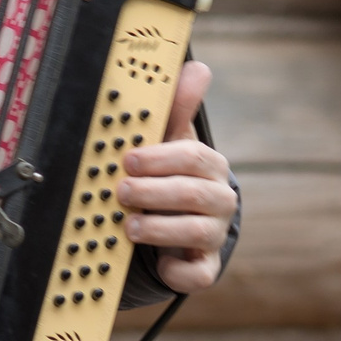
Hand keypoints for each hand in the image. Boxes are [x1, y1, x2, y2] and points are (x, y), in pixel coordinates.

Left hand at [116, 59, 236, 294]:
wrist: (182, 223)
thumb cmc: (172, 173)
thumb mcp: (172, 139)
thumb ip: (179, 105)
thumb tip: (198, 66)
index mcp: (210, 166)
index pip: (192, 157)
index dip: (158, 158)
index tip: (128, 159)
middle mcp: (219, 200)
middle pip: (192, 194)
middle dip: (152, 193)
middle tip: (121, 192)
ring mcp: (214, 235)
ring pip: (195, 232)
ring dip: (157, 228)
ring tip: (129, 225)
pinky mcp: (206, 267)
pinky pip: (198, 274)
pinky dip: (177, 270)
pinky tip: (159, 263)